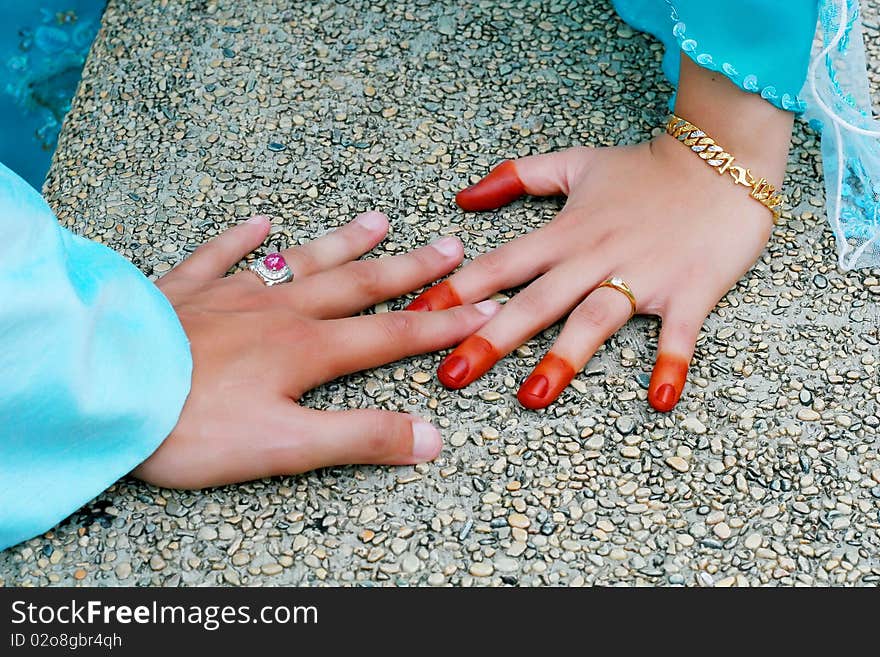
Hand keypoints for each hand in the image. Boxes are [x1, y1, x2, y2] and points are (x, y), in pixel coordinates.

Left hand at [134, 212, 498, 487]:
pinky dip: (240, 237)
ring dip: (341, 243)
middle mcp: (280, 312)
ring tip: (378, 220)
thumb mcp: (285, 447)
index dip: (442, 325)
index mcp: (308, 350)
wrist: (105, 387)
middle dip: (408, 270)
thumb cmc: (194, 426)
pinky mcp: (184, 290)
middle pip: (357, 287)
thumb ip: (360, 438)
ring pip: (299, 262)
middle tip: (449, 246)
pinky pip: (219, 255)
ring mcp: (232, 295)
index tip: (484, 308)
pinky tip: (259, 221)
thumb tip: (430, 439)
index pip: (391, 335)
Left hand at [407, 135, 780, 411]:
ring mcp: (642, 276)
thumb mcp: (575, 164)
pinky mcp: (690, 290)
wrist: (723, 157)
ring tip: (532, 397)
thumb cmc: (646, 168)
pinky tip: (660, 401)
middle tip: (451, 376)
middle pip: (534, 301)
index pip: (499, 264)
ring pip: (594, 319)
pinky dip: (671, 364)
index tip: (416, 316)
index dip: (455, 289)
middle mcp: (594, 257)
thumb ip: (517, 177)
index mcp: (564, 233)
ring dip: (564, 357)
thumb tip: (464, 197)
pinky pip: (678, 334)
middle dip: (489, 337)